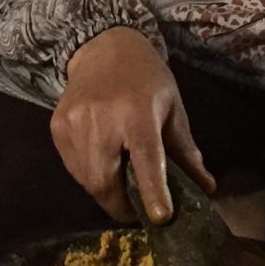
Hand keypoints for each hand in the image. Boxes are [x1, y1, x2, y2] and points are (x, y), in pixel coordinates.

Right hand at [51, 27, 212, 224]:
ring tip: (120, 185)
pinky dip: (89, 176)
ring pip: (86, 180)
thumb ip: (186, 151)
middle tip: (135, 211)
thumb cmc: (146, 79)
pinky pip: (73, 167)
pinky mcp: (57, 127)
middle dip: (121, 206)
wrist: (103, 47)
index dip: (152, 191)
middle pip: (105, 180)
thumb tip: (207, 189)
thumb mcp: (173, 109)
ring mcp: (74, 123)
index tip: (160, 218)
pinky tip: (102, 162)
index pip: (145, 159)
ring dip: (105, 193)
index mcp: (137, 113)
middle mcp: (101, 118)